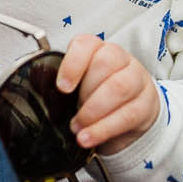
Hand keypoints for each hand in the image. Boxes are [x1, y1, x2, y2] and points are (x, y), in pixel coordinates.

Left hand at [56, 36, 159, 154]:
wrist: (128, 117)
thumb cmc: (96, 98)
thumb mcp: (77, 89)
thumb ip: (61, 87)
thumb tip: (36, 90)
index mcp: (97, 50)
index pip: (86, 44)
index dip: (73, 64)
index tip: (62, 87)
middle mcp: (120, 59)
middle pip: (105, 63)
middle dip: (85, 93)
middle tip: (73, 114)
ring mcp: (137, 79)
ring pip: (119, 87)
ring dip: (94, 112)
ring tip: (78, 128)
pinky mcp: (146, 104)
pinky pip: (128, 114)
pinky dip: (104, 129)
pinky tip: (88, 137)